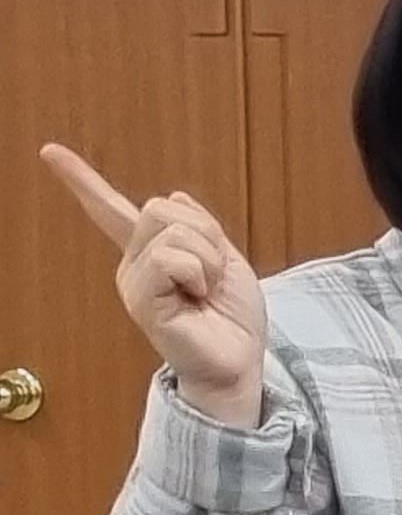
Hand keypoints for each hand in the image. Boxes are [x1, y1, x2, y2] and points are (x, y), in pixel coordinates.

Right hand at [44, 143, 266, 427]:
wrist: (238, 362)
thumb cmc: (231, 318)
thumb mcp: (225, 259)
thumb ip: (200, 228)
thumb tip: (176, 196)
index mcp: (151, 253)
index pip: (111, 209)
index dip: (81, 179)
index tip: (49, 152)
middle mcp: (133, 265)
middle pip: (161, 206)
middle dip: (204, 233)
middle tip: (211, 274)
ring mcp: (133, 281)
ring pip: (172, 229)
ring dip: (207, 257)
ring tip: (205, 290)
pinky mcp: (140, 299)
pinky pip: (170, 258)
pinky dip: (198, 272)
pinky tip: (197, 297)